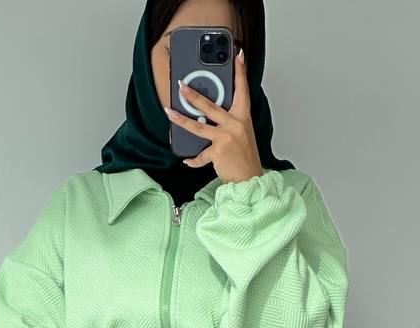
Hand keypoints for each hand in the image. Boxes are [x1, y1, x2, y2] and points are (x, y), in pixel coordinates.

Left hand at [165, 47, 263, 183]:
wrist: (250, 179)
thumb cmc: (245, 156)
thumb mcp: (241, 132)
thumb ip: (229, 120)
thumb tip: (207, 113)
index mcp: (243, 117)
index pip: (242, 90)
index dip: (240, 72)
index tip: (237, 55)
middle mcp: (235, 124)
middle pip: (211, 105)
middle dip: (193, 95)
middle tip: (181, 85)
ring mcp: (226, 137)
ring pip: (199, 126)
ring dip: (181, 119)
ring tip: (169, 112)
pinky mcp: (218, 152)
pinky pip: (200, 155)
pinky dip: (193, 159)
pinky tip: (187, 160)